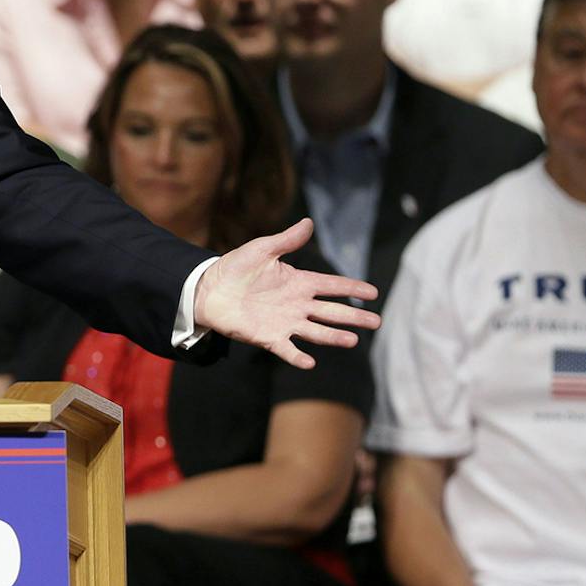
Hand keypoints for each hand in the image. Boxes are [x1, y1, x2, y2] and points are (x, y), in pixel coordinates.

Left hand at [193, 219, 381, 367]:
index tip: (373, 293)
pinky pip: (286, 348)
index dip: (352, 288)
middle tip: (376, 322)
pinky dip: (297, 357)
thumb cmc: (235, 267)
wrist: (209, 289)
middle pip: (332, 311)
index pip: (332, 285)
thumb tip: (309, 222)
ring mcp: (285, 322)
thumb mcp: (262, 250)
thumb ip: (286, 240)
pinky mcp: (268, 337)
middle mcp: (297, 304)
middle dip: (354, 317)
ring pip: (316, 331)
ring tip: (353, 341)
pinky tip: (310, 362)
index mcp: (299, 282)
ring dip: (333, 336)